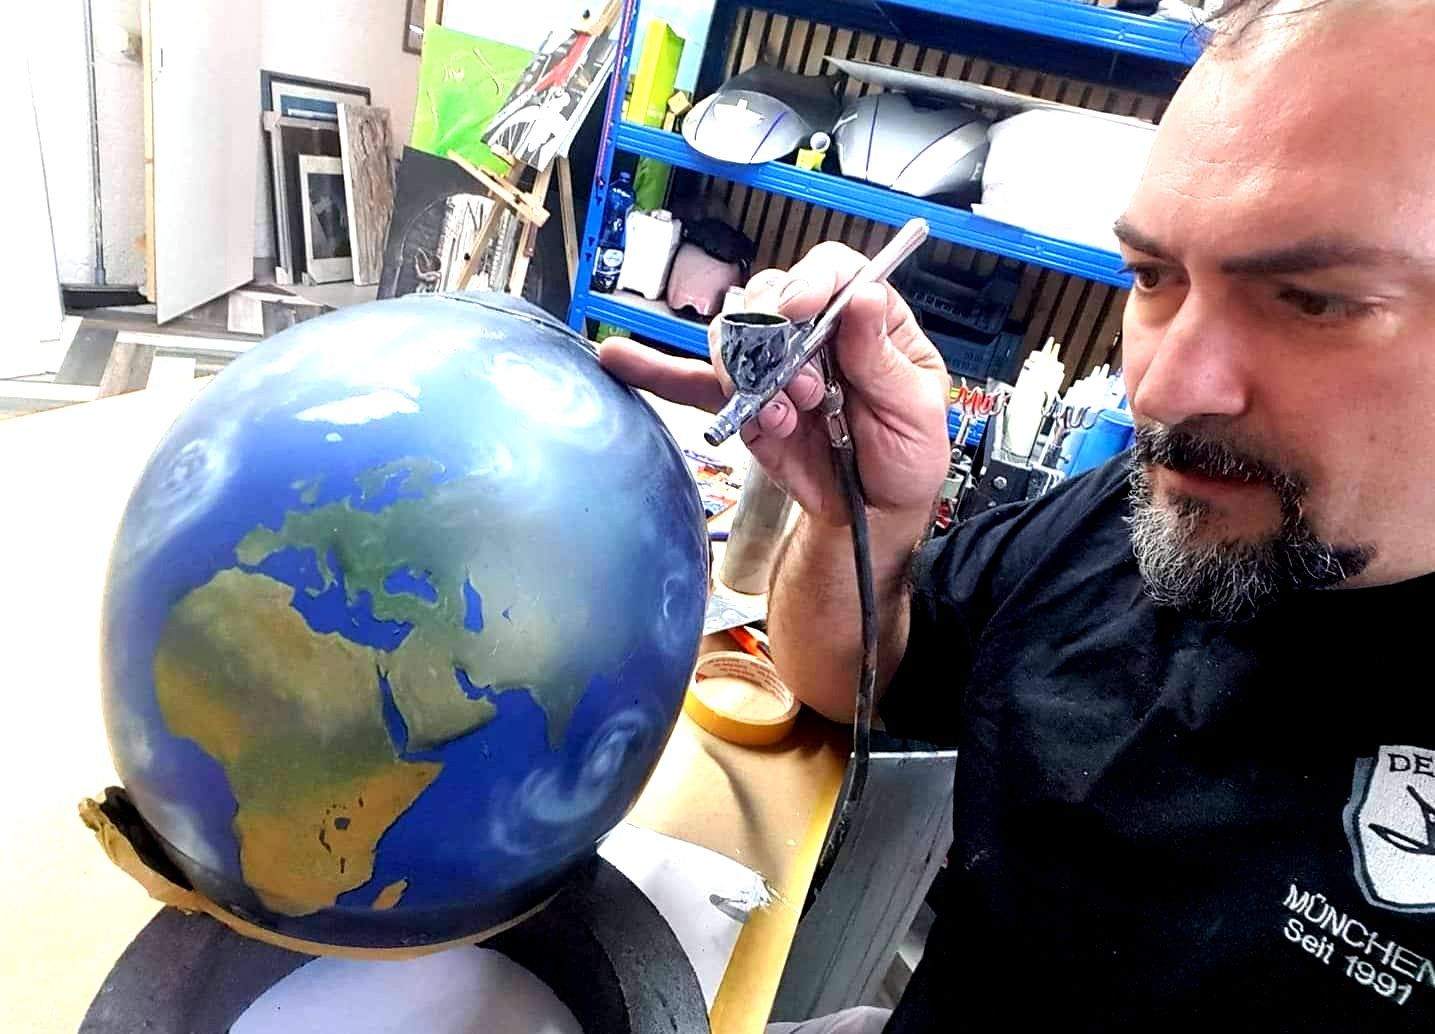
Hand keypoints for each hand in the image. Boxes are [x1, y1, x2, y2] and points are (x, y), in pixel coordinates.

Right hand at [599, 241, 951, 527]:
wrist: (873, 514)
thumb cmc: (906, 455)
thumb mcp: (916, 409)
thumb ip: (884, 359)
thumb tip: (864, 298)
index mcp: (865, 320)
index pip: (833, 269)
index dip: (811, 279)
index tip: (801, 307)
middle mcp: (814, 332)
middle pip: (771, 295)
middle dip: (776, 335)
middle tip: (803, 385)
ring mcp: (773, 366)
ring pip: (733, 335)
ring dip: (747, 371)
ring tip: (782, 411)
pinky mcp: (743, 405)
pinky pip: (692, 382)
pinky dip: (657, 370)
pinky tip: (621, 357)